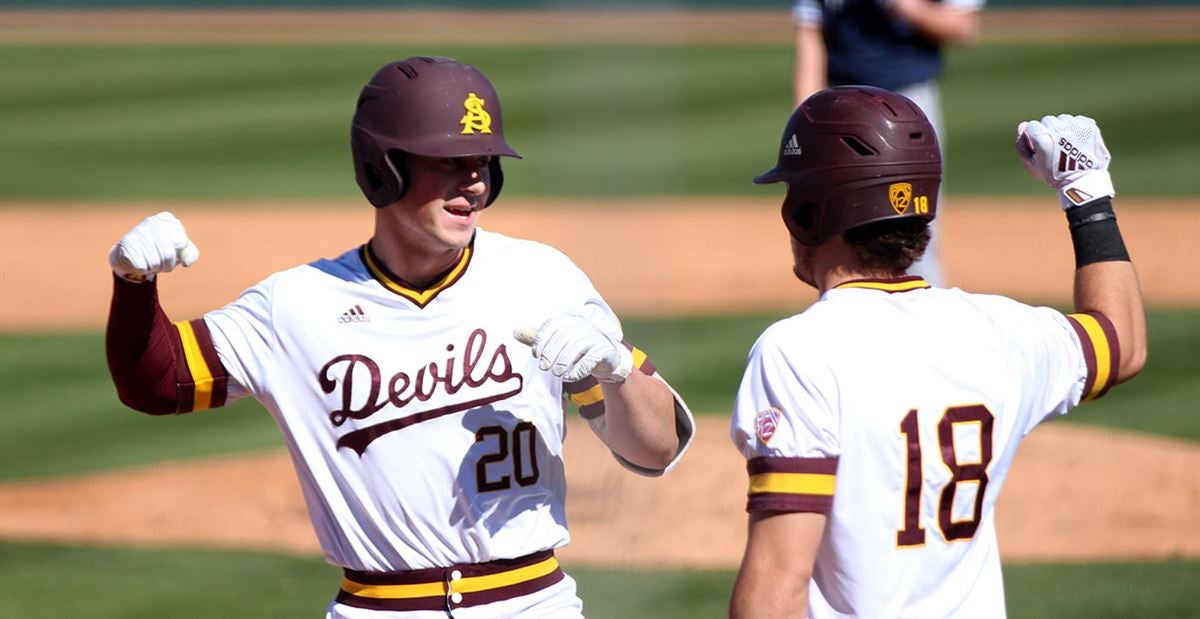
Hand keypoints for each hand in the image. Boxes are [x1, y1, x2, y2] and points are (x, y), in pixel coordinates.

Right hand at [108, 211, 199, 281]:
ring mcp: (138, 231)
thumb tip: (185, 262)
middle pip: (168, 254)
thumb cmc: (160, 252)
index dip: (178, 253)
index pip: (181, 243)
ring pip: (155, 262)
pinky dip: (143, 269)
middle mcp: (152, 222)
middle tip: (160, 261)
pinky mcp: (126, 244)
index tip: (171, 250)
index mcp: (168, 219)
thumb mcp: (179, 251)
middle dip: (167, 263)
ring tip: (149, 260)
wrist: (133, 256)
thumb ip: (190, 254)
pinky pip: (141, 266)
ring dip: (154, 267)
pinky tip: (139, 261)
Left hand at [514, 314, 632, 382]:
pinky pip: (590, 359)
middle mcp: (582, 324)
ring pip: (576, 347)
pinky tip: (572, 376)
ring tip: (557, 373)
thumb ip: (537, 338)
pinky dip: (579, 369)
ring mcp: (595, 336)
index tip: (535, 354)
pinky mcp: (604, 350)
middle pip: (563, 337)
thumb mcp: (556, 342)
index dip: (540, 340)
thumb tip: (515, 331)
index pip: (551, 326)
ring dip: (563, 362)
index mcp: (568, 320)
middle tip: (544, 368)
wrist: (606, 357)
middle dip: (551, 354)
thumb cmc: (576, 349)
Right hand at [1015, 114, 1113, 208]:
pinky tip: (1076, 141)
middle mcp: (1060, 130)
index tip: (1040, 149)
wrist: (1082, 180)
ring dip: (1062, 128)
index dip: (1033, 138)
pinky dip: (1076, 128)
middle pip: (1047, 120)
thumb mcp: (1030, 165)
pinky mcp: (1089, 126)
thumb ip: (1021, 145)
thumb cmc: (1053, 174)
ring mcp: (1076, 127)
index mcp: (1043, 139)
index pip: (1031, 126)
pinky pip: (1078, 120)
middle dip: (1048, 131)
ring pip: (1063, 119)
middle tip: (1054, 147)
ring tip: (1066, 144)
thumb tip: (1023, 125)